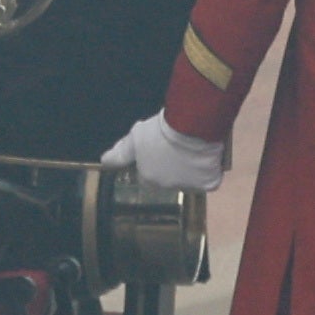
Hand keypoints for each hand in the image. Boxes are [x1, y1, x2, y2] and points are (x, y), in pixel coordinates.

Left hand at [104, 112, 227, 192]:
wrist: (189, 127)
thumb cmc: (160, 131)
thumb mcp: (135, 138)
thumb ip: (120, 153)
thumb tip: (104, 162)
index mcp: (149, 178)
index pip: (148, 177)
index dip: (154, 164)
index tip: (161, 151)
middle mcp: (168, 187)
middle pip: (169, 180)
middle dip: (172, 168)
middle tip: (178, 149)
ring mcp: (189, 187)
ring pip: (189, 181)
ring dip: (191, 171)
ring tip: (193, 151)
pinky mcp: (208, 184)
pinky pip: (209, 181)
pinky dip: (209, 172)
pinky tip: (207, 159)